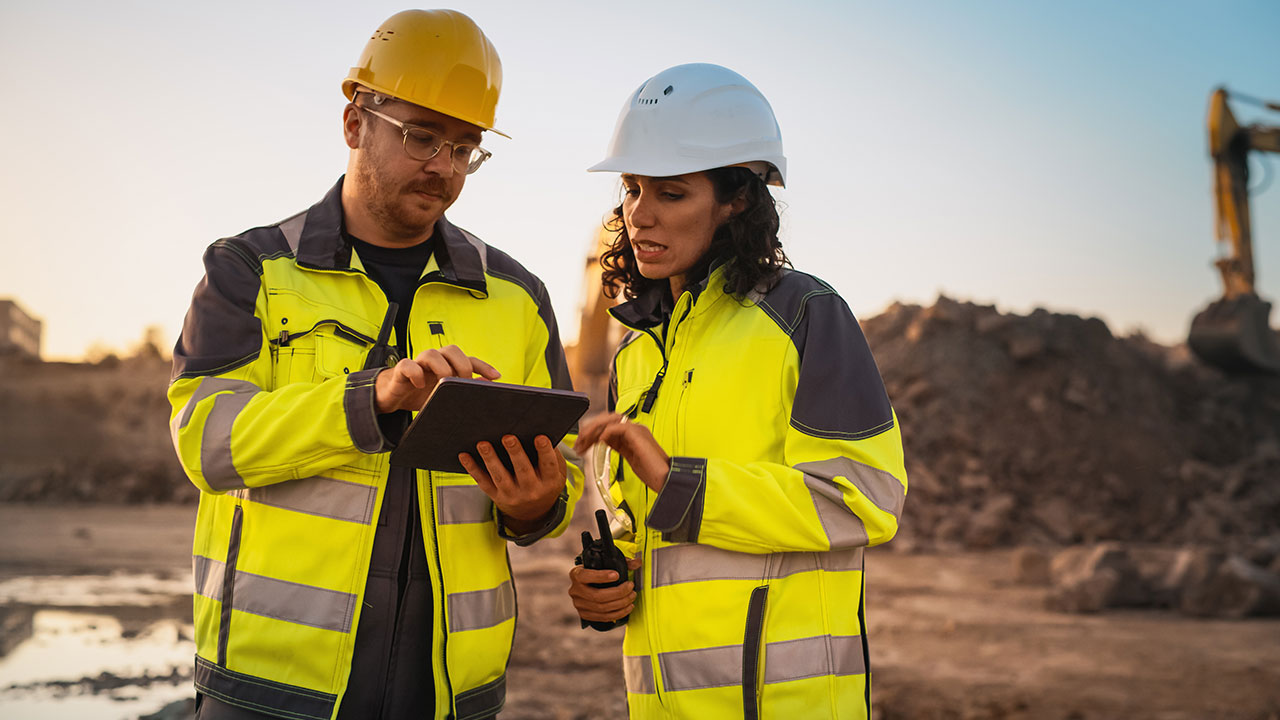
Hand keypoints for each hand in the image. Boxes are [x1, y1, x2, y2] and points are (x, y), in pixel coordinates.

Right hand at [374, 345, 499, 412]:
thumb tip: (484, 388)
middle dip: (462, 365)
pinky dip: (415, 373)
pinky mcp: (401, 370)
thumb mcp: (444, 396)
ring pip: (431, 353)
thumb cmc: (420, 394)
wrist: (392, 397)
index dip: (483, 366)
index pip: (468, 359)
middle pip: (451, 350)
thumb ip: (462, 391)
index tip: (496, 377)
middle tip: (463, 382)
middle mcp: (434, 361)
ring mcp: (417, 364)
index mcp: (447, 365)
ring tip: (442, 384)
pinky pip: (408, 364)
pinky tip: (420, 385)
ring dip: (441, 367)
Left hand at [460, 434, 566, 530]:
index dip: (545, 451)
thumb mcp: (557, 472)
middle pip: (523, 471)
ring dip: (490, 459)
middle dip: (515, 453)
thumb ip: (551, 454)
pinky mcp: (496, 495)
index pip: (549, 466)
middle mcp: (532, 490)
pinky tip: (465, 456)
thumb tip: (537, 429)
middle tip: (508, 437)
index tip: (540, 437)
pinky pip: (483, 481)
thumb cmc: (545, 481)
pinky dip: (472, 468)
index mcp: (549, 482)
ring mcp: (512, 495)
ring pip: (500, 477)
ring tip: (483, 444)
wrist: (532, 512)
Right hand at [568, 556, 641, 622]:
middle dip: (618, 593)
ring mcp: (579, 604)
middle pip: (597, 596)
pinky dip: (618, 613)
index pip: (586, 576)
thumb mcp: (605, 563)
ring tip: (631, 597)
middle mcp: (575, 590)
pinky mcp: (585, 615)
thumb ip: (622, 562)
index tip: (616, 575)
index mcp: (577, 574)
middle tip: (630, 587)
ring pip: (602, 608)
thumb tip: (637, 563)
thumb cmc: (596, 572)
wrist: (587, 583)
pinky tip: (627, 607)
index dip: (601, 576)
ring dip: (621, 604)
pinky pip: (603, 618)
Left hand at [573, 413, 670, 491]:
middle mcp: (635, 429)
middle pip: (607, 420)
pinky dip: (606, 432)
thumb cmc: (652, 472)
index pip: (608, 426)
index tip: (582, 444)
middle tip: (579, 442)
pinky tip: (600, 441)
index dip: (593, 433)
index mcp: (633, 434)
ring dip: (594, 430)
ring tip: (584, 441)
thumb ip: (619, 447)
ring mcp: (637, 430)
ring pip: (609, 421)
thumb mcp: (630, 458)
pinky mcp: (638, 434)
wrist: (666, 479)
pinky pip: (617, 427)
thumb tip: (604, 441)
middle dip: (590, 429)